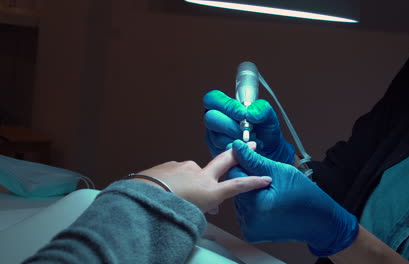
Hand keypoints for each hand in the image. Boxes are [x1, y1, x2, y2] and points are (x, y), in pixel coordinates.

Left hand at [136, 146, 271, 212]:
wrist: (142, 200)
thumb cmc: (167, 211)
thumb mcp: (192, 218)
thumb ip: (203, 210)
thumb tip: (208, 209)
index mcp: (209, 192)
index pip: (238, 186)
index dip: (253, 182)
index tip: (265, 178)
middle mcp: (200, 176)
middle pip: (225, 161)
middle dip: (239, 153)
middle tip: (250, 143)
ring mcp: (185, 168)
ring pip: (194, 172)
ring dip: (192, 180)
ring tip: (178, 194)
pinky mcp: (171, 164)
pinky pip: (177, 172)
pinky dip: (176, 179)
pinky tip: (167, 187)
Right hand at [204, 90, 294, 163]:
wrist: (269, 152)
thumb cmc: (265, 131)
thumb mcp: (269, 117)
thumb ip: (262, 110)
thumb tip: (249, 112)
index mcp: (223, 106)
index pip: (212, 99)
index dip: (226, 106)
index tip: (243, 114)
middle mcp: (215, 120)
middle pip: (210, 118)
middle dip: (231, 126)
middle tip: (249, 131)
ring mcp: (214, 137)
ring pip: (217, 137)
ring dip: (237, 140)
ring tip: (253, 140)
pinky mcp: (217, 153)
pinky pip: (222, 152)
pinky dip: (238, 152)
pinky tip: (249, 149)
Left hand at [229, 140, 358, 256]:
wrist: (318, 221)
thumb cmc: (304, 196)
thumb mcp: (279, 171)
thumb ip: (253, 160)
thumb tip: (237, 147)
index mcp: (256, 203)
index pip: (234, 174)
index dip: (245, 164)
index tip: (254, 162)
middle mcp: (249, 219)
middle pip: (236, 188)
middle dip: (248, 179)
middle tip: (269, 180)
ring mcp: (249, 228)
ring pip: (240, 199)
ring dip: (250, 192)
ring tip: (270, 193)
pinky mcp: (250, 233)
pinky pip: (244, 211)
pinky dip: (252, 205)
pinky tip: (267, 203)